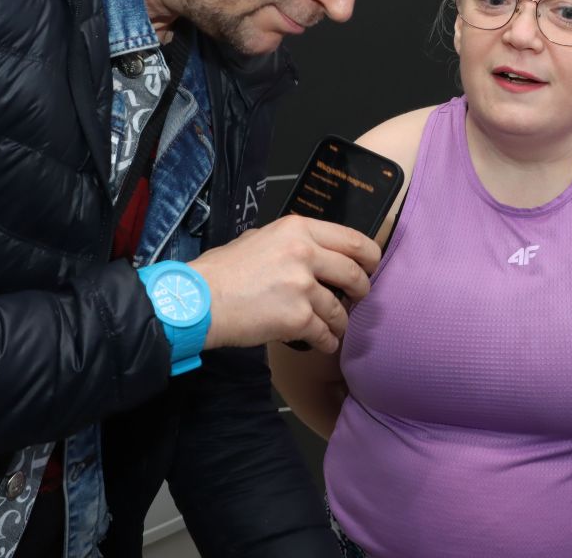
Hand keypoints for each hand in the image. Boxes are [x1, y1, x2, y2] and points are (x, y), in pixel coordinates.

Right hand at [191, 215, 379, 354]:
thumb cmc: (222, 271)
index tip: (371, 266)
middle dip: (362, 290)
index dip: (369, 256)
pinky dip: (327, 341)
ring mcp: (303, 286)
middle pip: (354, 273)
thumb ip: (289, 241)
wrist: (200, 299)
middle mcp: (305, 253)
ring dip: (341, 322)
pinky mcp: (298, 318)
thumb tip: (312, 249)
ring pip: (340, 309)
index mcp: (297, 229)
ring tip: (335, 327)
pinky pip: (326, 333)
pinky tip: (323, 343)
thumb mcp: (258, 237)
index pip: (352, 239)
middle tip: (359, 298)